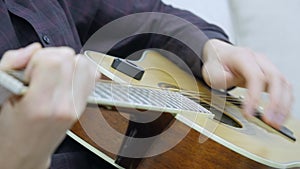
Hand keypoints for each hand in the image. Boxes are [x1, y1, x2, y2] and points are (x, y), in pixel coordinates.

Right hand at [0, 43, 96, 168]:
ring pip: (84, 64)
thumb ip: (12, 63)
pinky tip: (65, 78)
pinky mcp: (82, 105)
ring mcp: (76, 106)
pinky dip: (79, 70)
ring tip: (52, 76)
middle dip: (53, 58)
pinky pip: (91, 76)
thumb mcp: (0, 93)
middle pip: (71, 58)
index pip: (55, 61)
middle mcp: (64, 105)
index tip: (30, 71)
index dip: (39, 58)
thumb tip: (34, 48)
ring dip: (67, 63)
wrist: (25, 151)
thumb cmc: (11, 126)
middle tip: (40, 73)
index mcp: (40, 105)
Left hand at [202, 39, 293, 128]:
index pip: (255, 76)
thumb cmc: (217, 64)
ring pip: (284, 84)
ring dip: (283, 105)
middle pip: (275, 78)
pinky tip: (280, 116)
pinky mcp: (271, 76)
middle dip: (275, 102)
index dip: (254, 96)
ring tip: (276, 122)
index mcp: (243, 57)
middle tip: (269, 120)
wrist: (220, 56)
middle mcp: (259, 60)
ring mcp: (267, 67)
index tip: (249, 113)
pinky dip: (285, 103)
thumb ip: (221, 78)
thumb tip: (232, 82)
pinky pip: (284, 89)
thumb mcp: (211, 71)